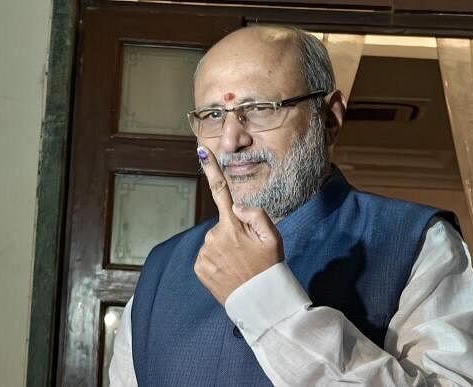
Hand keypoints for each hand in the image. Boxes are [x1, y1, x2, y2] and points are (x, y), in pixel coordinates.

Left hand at [194, 146, 283, 304]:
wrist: (260, 302)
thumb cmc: (269, 267)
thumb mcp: (273, 237)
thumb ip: (256, 214)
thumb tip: (237, 205)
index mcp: (233, 226)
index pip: (221, 192)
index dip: (212, 170)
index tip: (201, 151)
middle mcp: (215, 237)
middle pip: (222, 225)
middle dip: (232, 234)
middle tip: (247, 253)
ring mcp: (205, 253)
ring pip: (213, 242)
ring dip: (224, 249)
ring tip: (239, 265)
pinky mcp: (199, 268)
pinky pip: (206, 257)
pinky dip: (216, 261)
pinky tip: (228, 271)